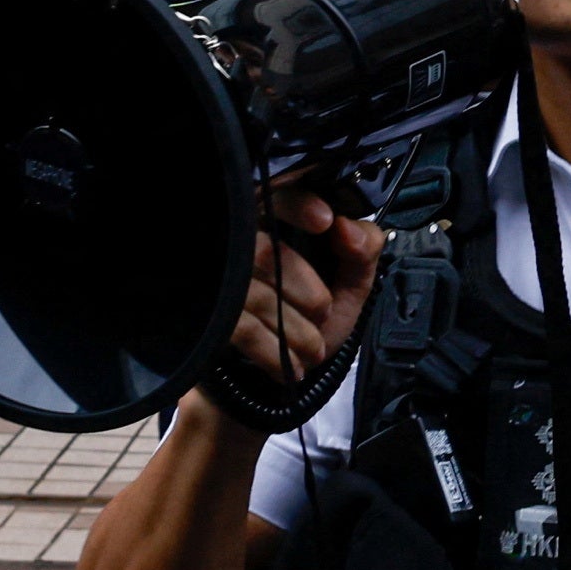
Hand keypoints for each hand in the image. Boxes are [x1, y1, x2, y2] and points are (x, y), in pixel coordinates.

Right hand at [224, 181, 382, 400]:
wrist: (269, 374)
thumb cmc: (306, 315)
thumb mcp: (347, 283)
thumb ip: (363, 250)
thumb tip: (348, 229)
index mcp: (271, 223)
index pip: (276, 195)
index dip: (298, 205)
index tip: (326, 221)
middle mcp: (236, 242)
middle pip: (263, 250)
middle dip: (302, 286)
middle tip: (322, 310)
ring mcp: (217, 278)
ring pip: (254, 292)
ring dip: (294, 328)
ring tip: (314, 350)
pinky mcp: (206, 314)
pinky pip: (240, 327)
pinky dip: (273, 351)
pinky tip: (291, 367)